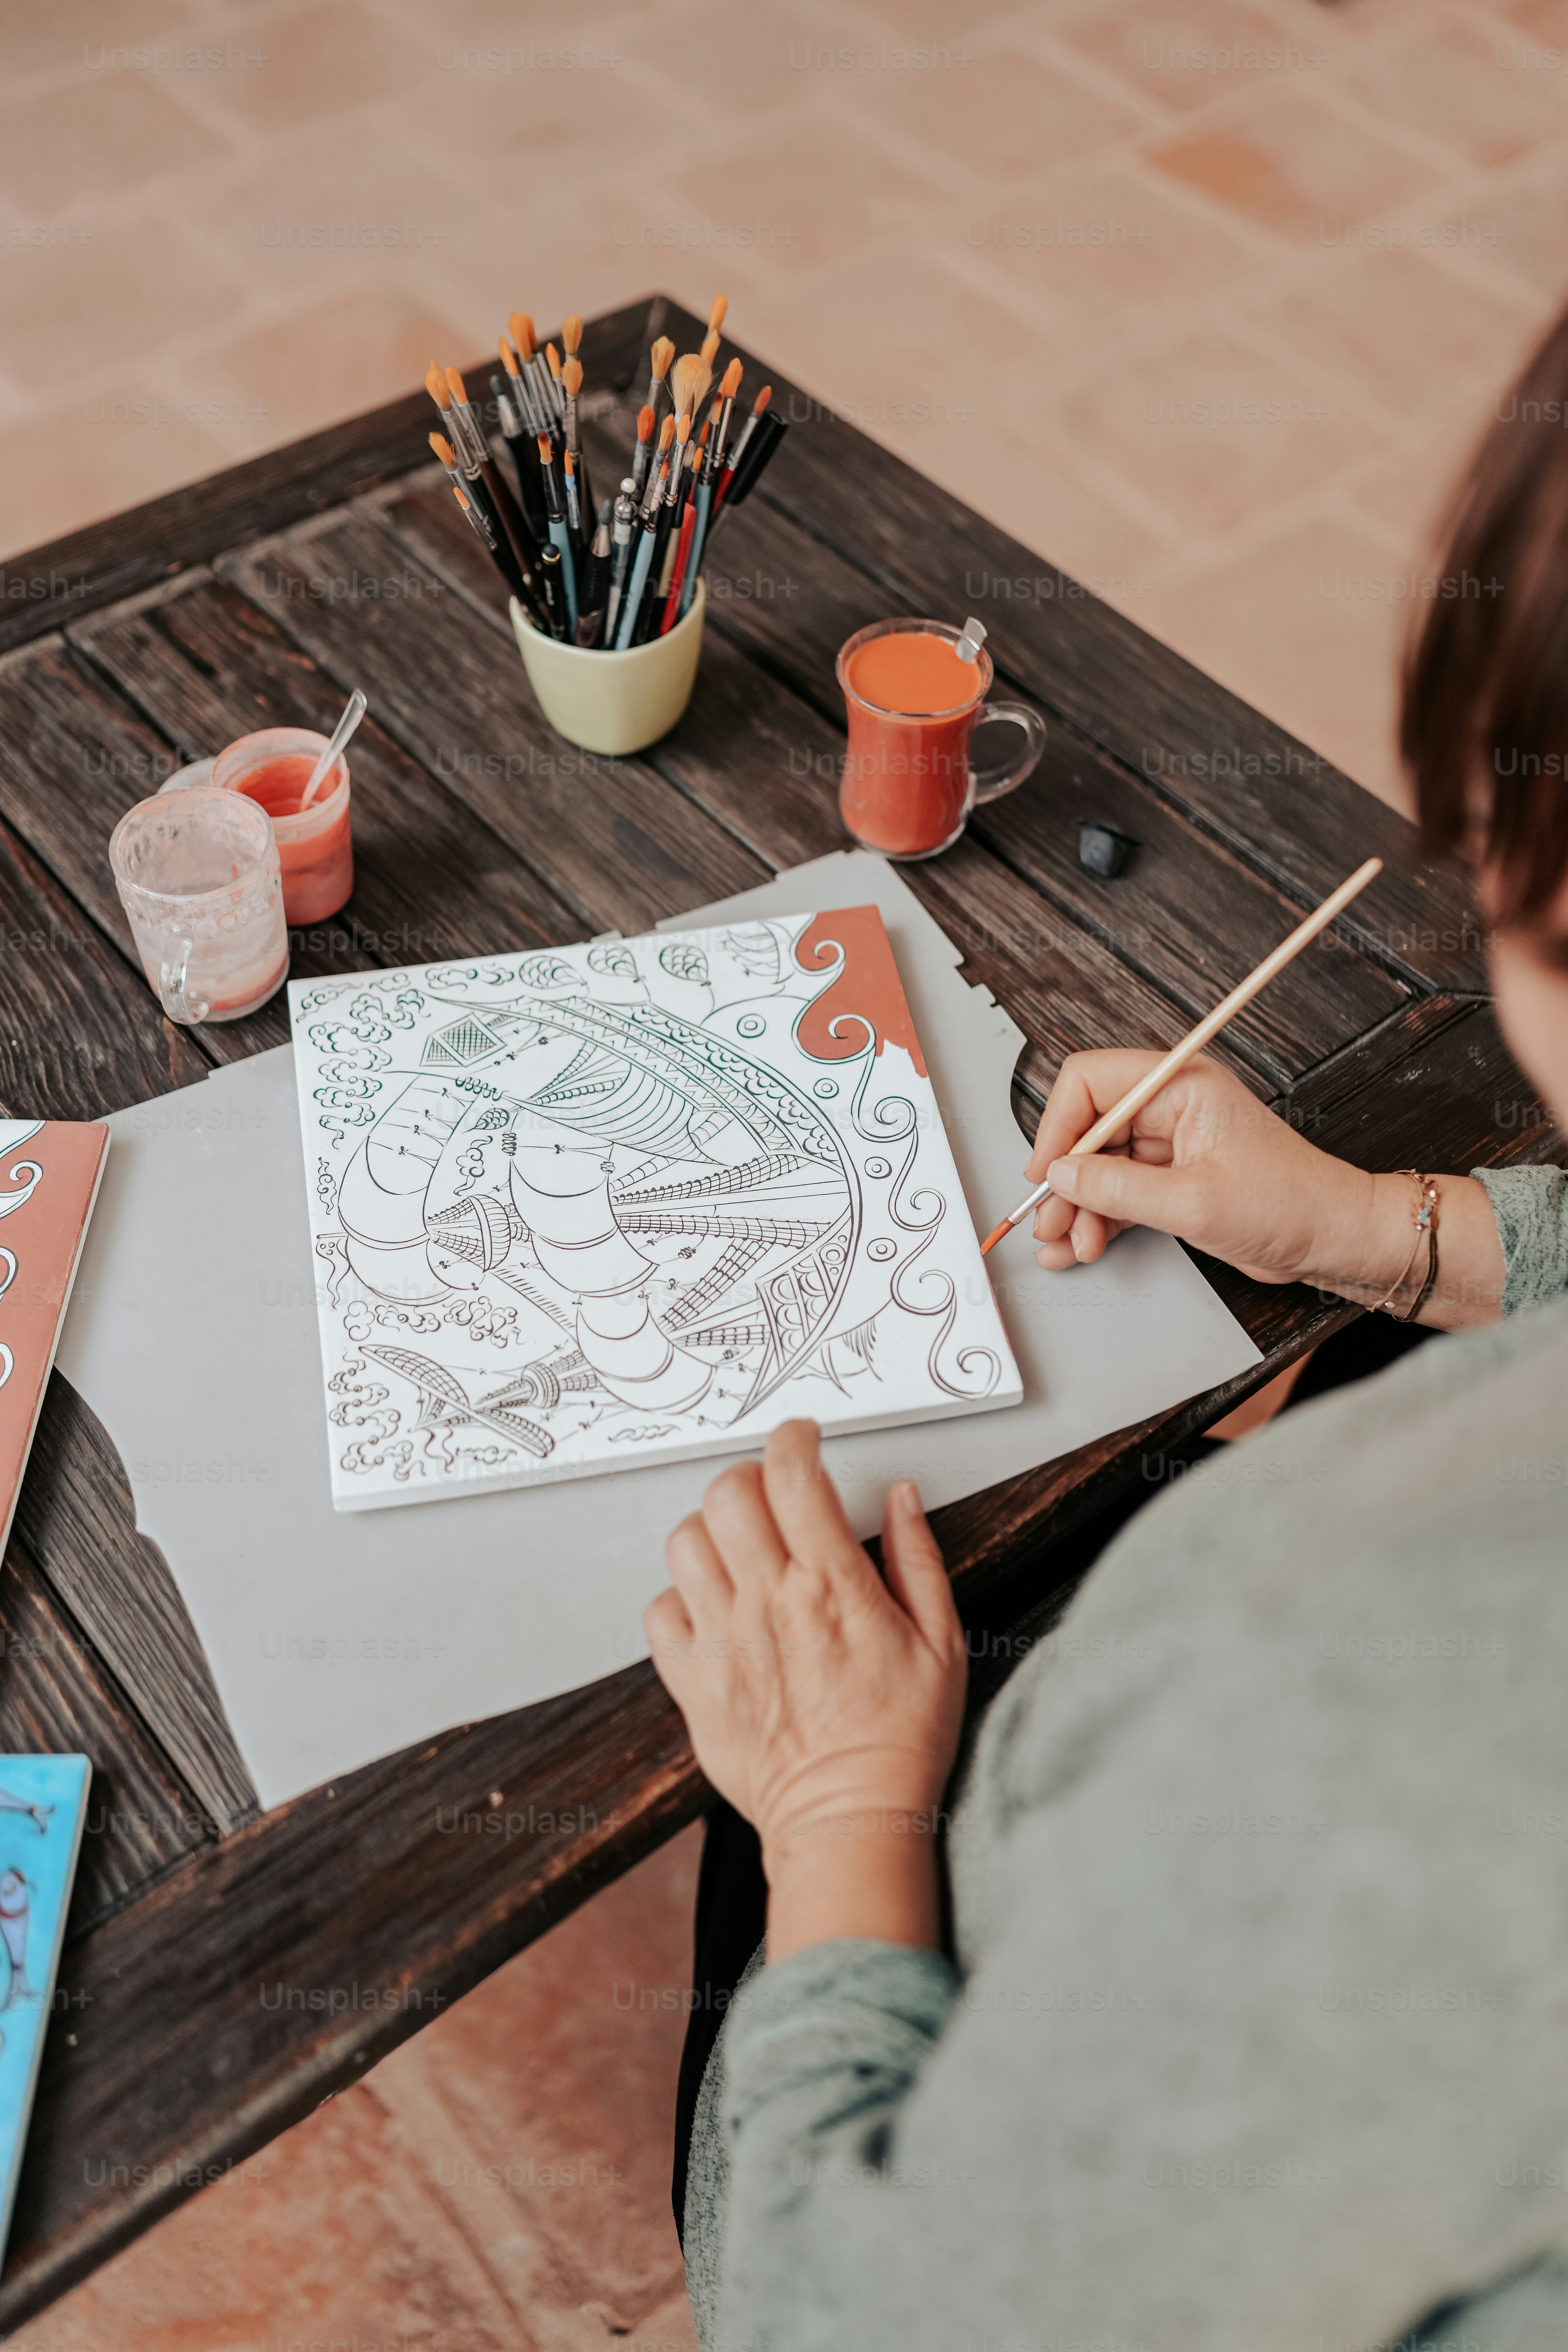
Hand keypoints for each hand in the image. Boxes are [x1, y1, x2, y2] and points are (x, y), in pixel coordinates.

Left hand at [646, 1420, 966, 1958]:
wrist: (849, 1821)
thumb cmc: (900, 1739)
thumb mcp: (942, 1642)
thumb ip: (918, 1560)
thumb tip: (901, 1498)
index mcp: (832, 1588)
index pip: (794, 1476)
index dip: (793, 1438)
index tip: (801, 1438)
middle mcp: (769, 1606)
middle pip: (728, 1495)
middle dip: (750, 1475)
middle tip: (771, 1492)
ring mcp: (724, 1644)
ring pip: (685, 1543)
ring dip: (712, 1532)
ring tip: (741, 1549)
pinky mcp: (694, 1684)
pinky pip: (660, 1613)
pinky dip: (681, 1600)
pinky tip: (715, 1609)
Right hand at [1023, 1051, 1505, 1327]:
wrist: (1334, 1238)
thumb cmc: (1290, 1204)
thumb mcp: (1194, 1201)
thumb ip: (1119, 1187)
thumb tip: (1061, 1176)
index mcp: (1180, 1086)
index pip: (1090, 1082)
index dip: (1058, 1126)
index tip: (1047, 1173)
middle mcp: (1170, 1107)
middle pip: (1088, 1129)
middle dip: (1066, 1179)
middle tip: (1051, 1221)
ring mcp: (1169, 1144)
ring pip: (1098, 1166)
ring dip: (1078, 1207)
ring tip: (1069, 1245)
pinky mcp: (1171, 1179)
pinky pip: (1117, 1192)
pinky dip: (1095, 1219)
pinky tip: (1078, 1245)